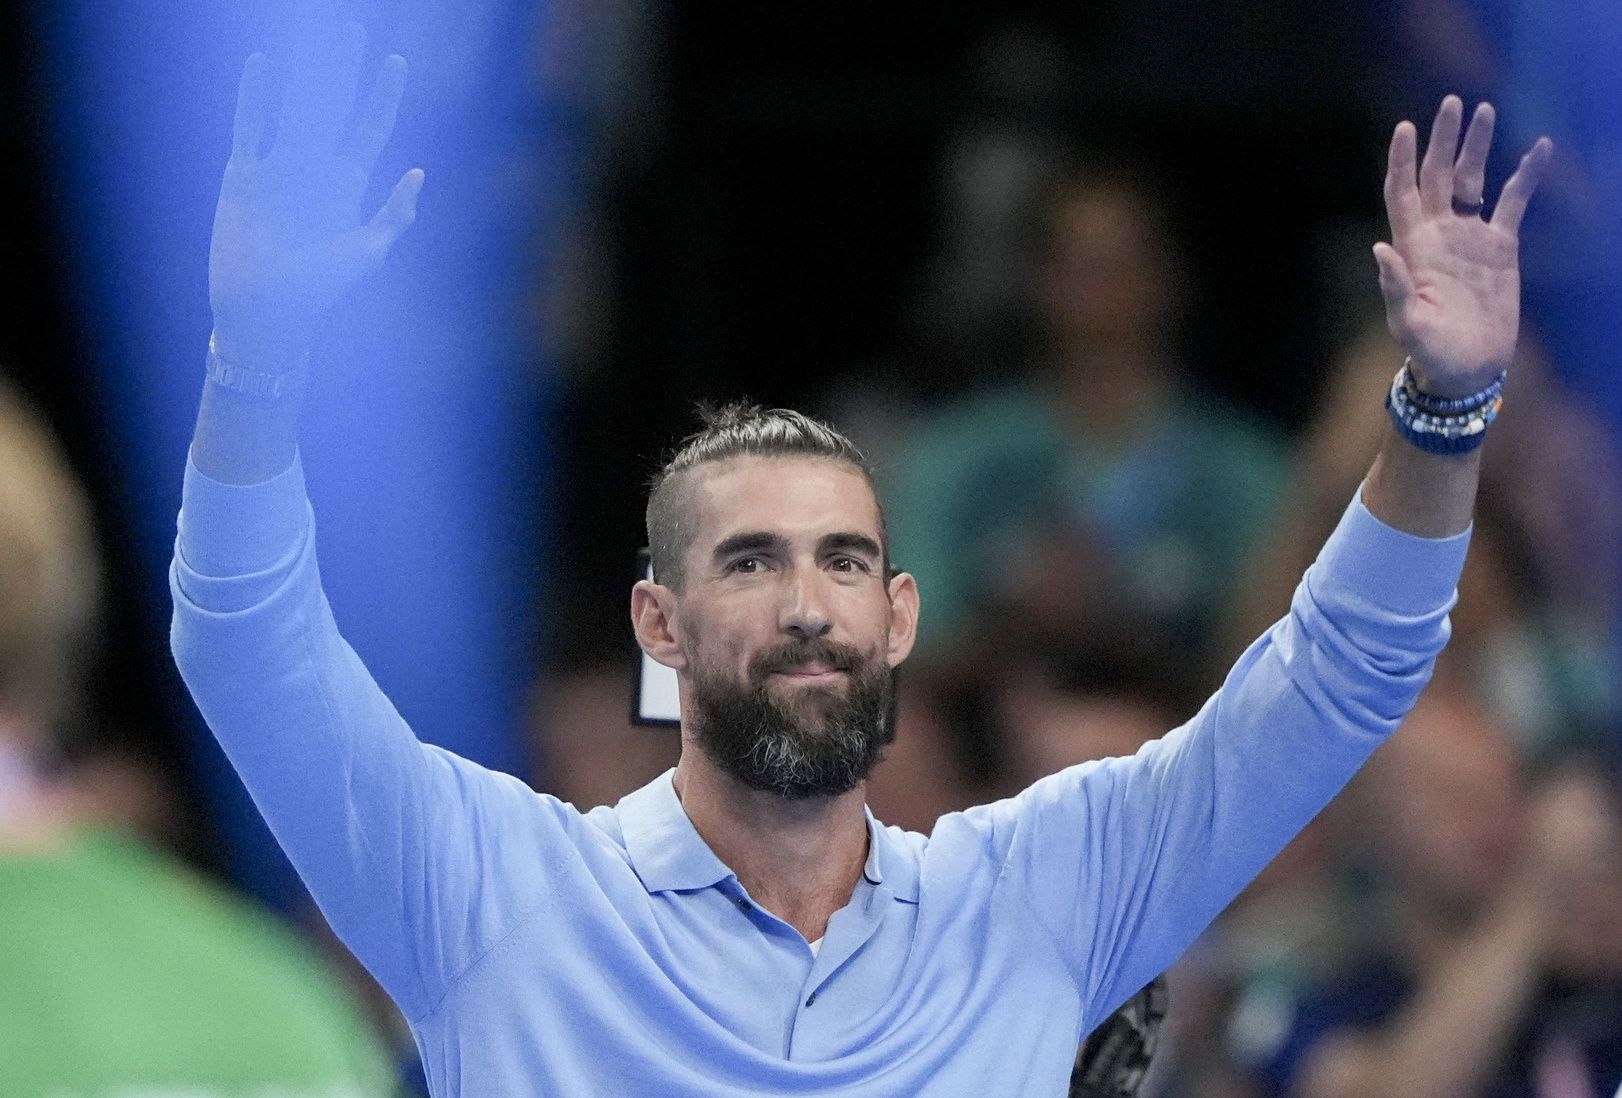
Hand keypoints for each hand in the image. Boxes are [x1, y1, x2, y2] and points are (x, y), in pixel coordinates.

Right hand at [209, 23, 422, 364]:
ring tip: (314, 35)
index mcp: (347, 185)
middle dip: (342, 70)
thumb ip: (394, 216)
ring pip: (293, 107)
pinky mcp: (245, 175)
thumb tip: (418, 171)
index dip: (383, 96)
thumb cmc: (320, 290)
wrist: (267, 311)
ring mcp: (279, 168)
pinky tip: (263, 65)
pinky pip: (250, 127)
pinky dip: (255, 97)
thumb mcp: (366, 254)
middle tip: (350, 28)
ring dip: (304, 73)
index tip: (396, 61)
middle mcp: (314, 169)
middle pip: (332, 107)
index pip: (369, 129)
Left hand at [1375, 95, 1552, 397]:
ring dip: (1478, 147)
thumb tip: (1380, 248)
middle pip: (1437, 175)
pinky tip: (1538, 148)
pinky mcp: (1500, 246)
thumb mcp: (1407, 323)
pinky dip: (1526, 176)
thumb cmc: (1430, 350)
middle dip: (1443, 139)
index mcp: (1412, 246)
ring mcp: (1469, 236)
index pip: (1402, 192)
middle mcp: (1438, 233)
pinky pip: (1514, 202)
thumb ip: (1394, 287)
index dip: (1401, 159)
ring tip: (1486, 109)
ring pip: (1473, 180)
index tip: (1405, 127)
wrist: (1466, 367)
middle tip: (1452, 102)